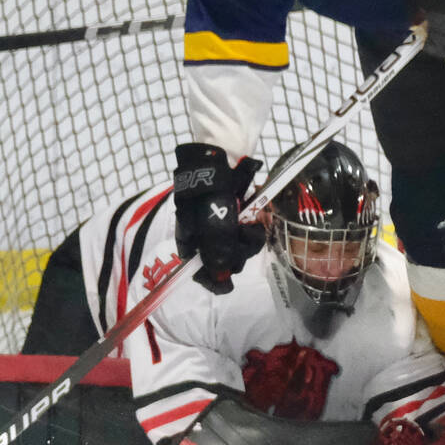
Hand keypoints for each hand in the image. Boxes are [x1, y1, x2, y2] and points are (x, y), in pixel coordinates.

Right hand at [172, 142, 263, 294]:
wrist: (217, 159)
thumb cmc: (210, 194)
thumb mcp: (213, 227)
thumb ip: (218, 254)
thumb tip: (222, 281)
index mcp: (191, 243)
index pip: (202, 272)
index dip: (216, 280)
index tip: (229, 284)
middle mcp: (204, 238)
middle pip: (224, 261)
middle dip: (238, 254)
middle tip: (242, 237)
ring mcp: (219, 227)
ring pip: (238, 248)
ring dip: (248, 239)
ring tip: (250, 224)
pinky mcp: (233, 217)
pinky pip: (246, 233)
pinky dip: (252, 229)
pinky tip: (254, 219)